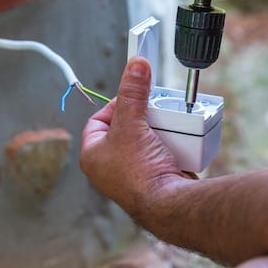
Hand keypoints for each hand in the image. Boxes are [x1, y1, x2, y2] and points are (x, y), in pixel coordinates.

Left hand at [79, 57, 191, 219]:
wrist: (169, 202)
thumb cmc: (140, 172)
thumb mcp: (132, 123)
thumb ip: (133, 92)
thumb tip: (135, 65)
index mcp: (92, 156)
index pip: (99, 119)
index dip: (116, 104)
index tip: (133, 96)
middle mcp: (109, 167)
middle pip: (125, 127)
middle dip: (142, 118)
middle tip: (153, 111)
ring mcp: (131, 175)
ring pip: (144, 139)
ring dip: (157, 131)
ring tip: (166, 126)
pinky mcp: (153, 178)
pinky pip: (159, 153)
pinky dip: (167, 145)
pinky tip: (175, 142)